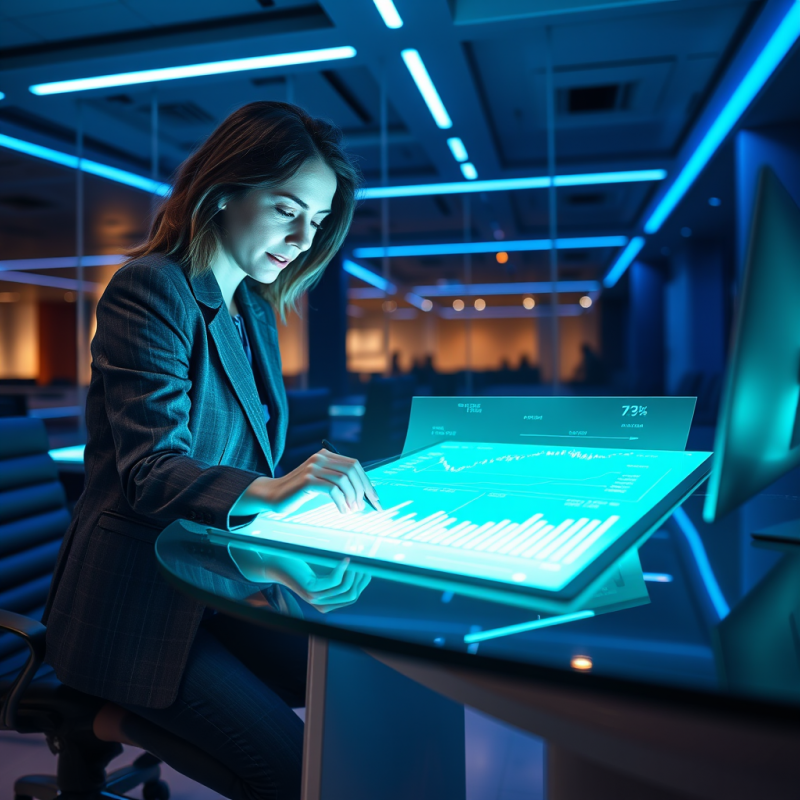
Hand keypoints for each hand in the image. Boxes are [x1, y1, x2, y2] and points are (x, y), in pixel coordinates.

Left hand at [230, 547, 370, 612]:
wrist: (277, 563)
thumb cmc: (302, 565)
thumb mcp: (323, 572)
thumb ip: (339, 576)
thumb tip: (364, 568)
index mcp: (327, 604)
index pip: (353, 597)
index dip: (363, 582)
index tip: (368, 566)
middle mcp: (322, 605)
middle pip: (351, 595)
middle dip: (361, 578)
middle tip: (364, 561)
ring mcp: (316, 598)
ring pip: (345, 588)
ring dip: (354, 572)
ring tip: (355, 558)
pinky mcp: (311, 589)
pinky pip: (334, 581)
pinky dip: (343, 569)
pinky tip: (345, 558)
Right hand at [253, 448, 382, 515]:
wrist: (273, 495)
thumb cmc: (300, 492)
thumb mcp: (322, 483)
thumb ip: (340, 483)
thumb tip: (364, 496)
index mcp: (326, 455)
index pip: (355, 465)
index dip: (367, 482)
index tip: (374, 499)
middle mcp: (320, 457)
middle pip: (352, 470)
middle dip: (362, 490)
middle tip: (363, 507)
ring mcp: (313, 467)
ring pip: (344, 480)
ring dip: (352, 498)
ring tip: (352, 510)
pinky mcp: (307, 480)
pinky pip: (333, 489)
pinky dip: (341, 502)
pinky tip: (342, 511)